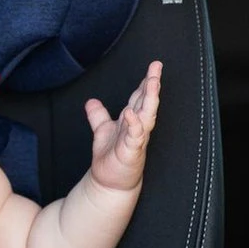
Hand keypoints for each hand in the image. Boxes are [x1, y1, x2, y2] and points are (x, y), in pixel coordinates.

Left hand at [84, 61, 161, 192]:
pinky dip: (134, 125)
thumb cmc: (111, 157)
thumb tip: (91, 101)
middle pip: (146, 102)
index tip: (155, 65)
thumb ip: (98, 116)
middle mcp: (137, 127)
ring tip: (152, 82)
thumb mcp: (102, 131)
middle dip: (152, 84)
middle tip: (157, 67)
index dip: (147, 81)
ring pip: (146, 116)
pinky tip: (131, 113)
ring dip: (150, 100)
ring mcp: (136, 139)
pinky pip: (134, 137)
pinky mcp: (131, 152)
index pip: (140, 97)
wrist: (109, 182)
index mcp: (132, 120)